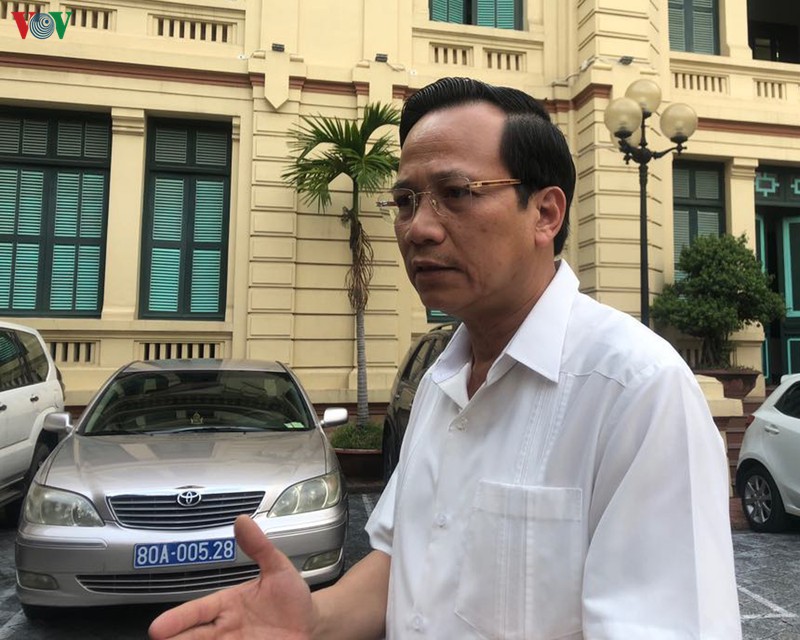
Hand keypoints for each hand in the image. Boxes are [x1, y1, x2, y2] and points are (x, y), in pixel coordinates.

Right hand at [148, 514, 315, 638]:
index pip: (198, 612)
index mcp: (228, 605)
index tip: (157, 628)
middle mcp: (226, 629)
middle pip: (193, 637)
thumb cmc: (291, 598)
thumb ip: (259, 547)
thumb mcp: (278, 569)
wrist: (313, 625)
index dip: (178, 619)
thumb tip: (242, 520)